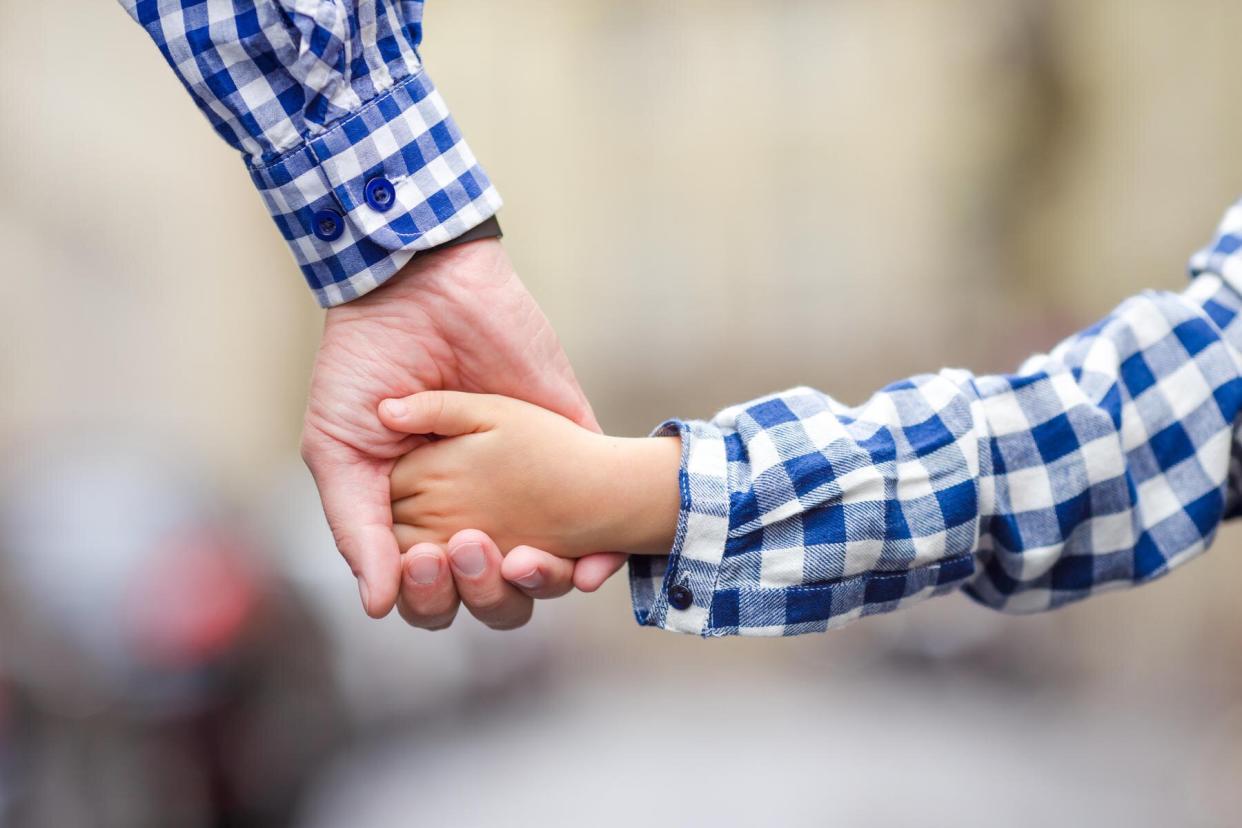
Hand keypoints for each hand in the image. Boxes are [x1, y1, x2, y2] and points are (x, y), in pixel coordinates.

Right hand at [299, 239, 626, 627]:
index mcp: (418, 519)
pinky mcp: (570, 446)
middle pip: (491, 594)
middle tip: (463, 549)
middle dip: (480, 592)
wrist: (419, 289)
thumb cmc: (366, 367)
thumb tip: (376, 606)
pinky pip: (600, 518)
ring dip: (536, 584)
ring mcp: (526, 484)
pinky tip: (589, 570)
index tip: (421, 563)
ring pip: (546, 571)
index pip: (434, 592)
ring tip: (517, 559)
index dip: (430, 597)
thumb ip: (357, 528)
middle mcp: (476, 511)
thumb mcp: (339, 450)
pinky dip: (600, 558)